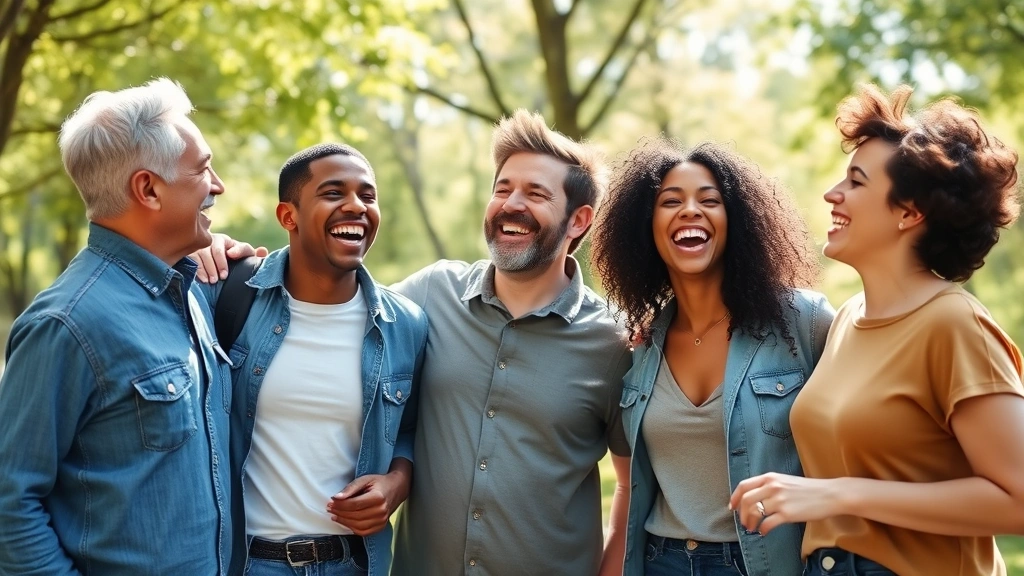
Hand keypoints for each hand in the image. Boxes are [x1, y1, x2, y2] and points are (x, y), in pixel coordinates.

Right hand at [191, 233, 267, 282]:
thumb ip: (253, 256)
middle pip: (217, 250)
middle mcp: (214, 241)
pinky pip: (192, 260)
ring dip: (208, 268)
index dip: (238, 251)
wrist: (205, 263)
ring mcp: (200, 247)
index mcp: (229, 242)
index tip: (233, 257)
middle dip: (220, 264)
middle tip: (223, 278)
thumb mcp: (240, 258)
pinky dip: (197, 270)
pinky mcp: (189, 254)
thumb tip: (263, 250)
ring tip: (212, 281)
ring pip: (203, 254)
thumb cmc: (227, 261)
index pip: (239, 246)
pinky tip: (202, 279)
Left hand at [326, 471, 409, 535]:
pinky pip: (364, 532)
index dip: (340, 505)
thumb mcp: (365, 479)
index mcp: (378, 497)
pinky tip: (345, 522)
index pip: (354, 504)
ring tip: (335, 516)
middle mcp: (381, 511)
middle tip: (330, 508)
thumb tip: (336, 497)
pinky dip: (352, 528)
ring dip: (344, 522)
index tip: (330, 502)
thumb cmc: (379, 483)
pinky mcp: (381, 526)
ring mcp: (382, 521)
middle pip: (355, 516)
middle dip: (340, 513)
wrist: (396, 489)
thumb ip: (351, 488)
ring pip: (358, 526)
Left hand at [728, 473, 842, 534]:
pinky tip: (764, 532)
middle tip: (743, 522)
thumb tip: (754, 498)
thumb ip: (769, 486)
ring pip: (754, 512)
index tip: (732, 507)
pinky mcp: (787, 514)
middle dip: (741, 514)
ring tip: (752, 528)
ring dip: (750, 523)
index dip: (735, 497)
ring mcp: (779, 500)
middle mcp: (772, 487)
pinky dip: (762, 530)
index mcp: (770, 477)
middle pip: (746, 500)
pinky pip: (767, 524)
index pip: (744, 485)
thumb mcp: (785, 480)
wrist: (829, 494)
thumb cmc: (808, 489)